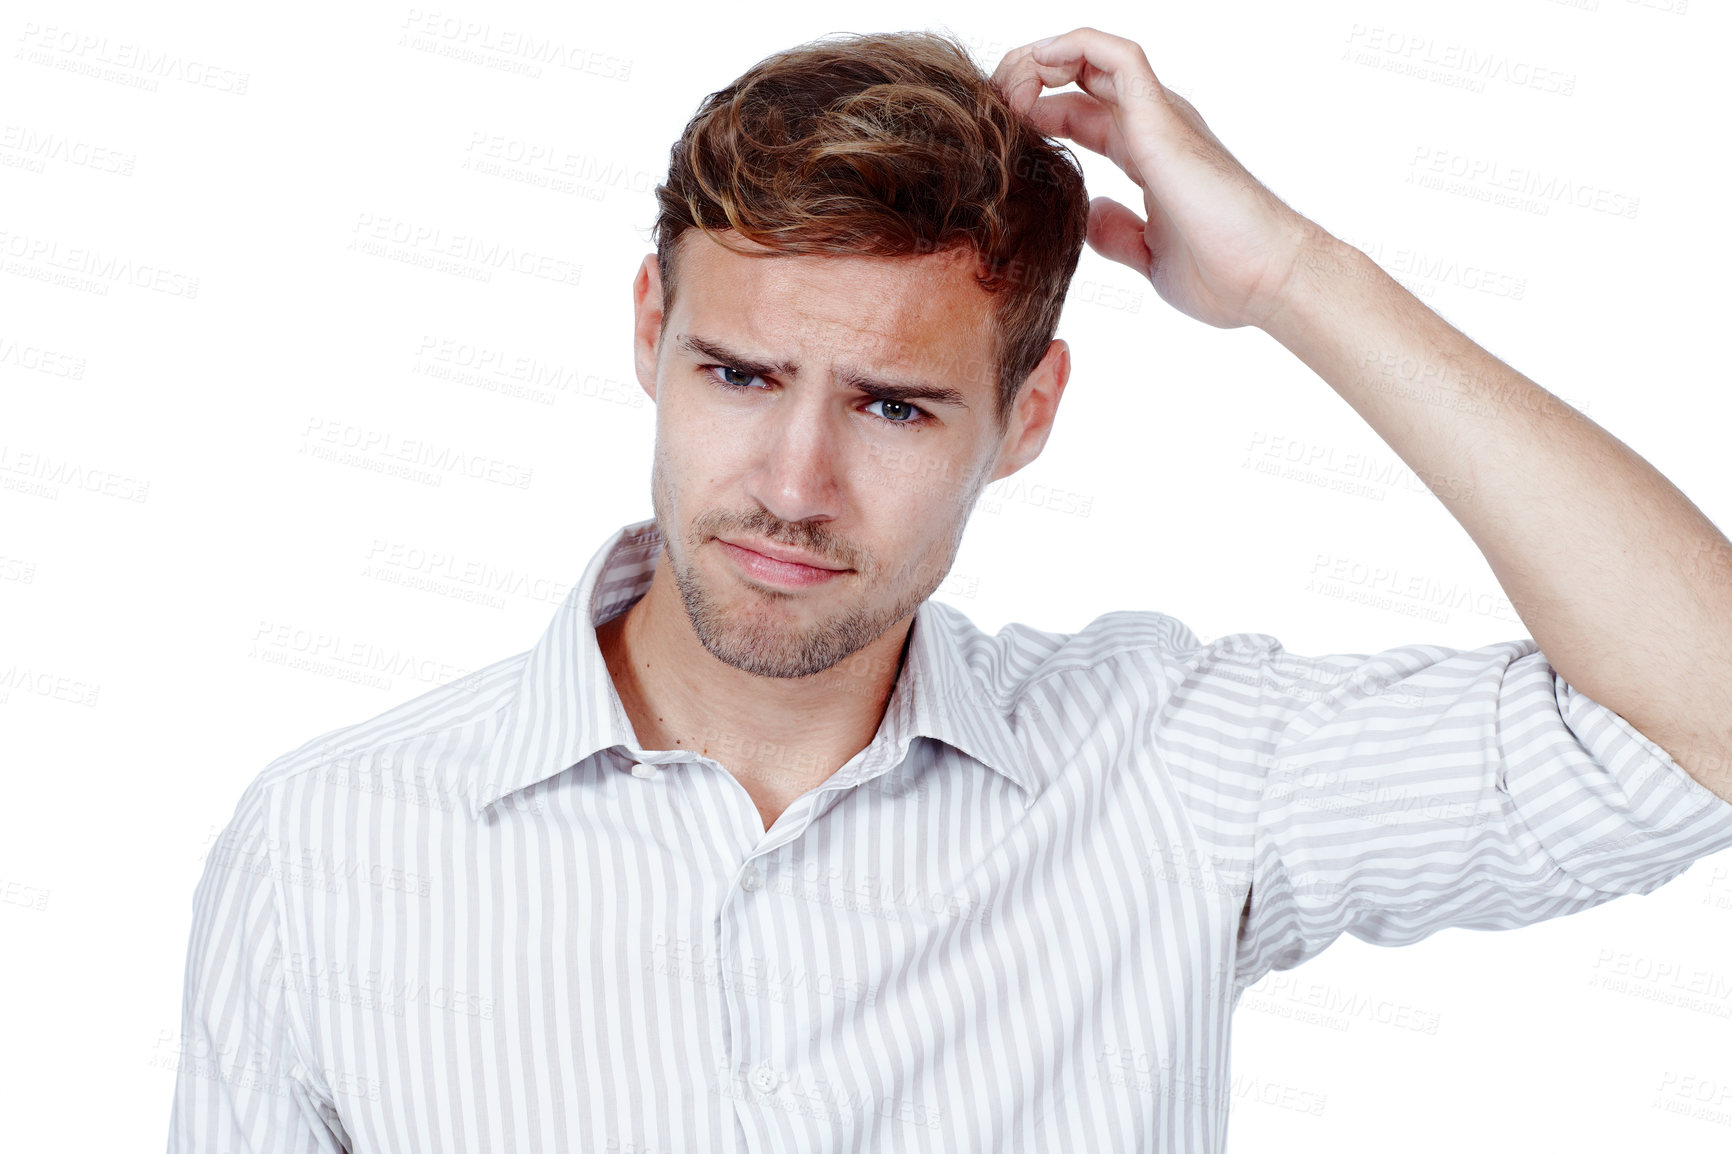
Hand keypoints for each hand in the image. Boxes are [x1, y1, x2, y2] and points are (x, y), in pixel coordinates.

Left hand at [992, 27, 1331, 330]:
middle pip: (1076, 79)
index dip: (1031, 120)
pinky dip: (1068, 48)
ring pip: (1090, 53)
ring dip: (1037, 61)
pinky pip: (1113, 52)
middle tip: (985, 114)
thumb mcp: (1150, 255)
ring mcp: (1160, 116)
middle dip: (1022, 85)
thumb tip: (1087, 214)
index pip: (1077, 116)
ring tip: (1002, 92)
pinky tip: (1033, 73)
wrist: (1268, 279)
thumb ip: (1117, 232)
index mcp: (1148, 155)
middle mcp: (1154, 125)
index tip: (996, 144)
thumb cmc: (1224, 275)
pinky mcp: (1162, 116)